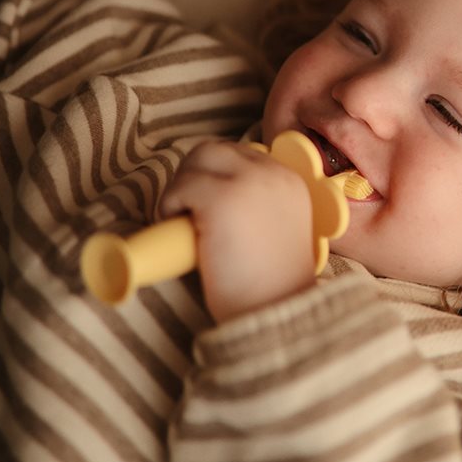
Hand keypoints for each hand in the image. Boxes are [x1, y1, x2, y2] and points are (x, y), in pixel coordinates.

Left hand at [159, 141, 315, 322]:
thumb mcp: (277, 230)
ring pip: (195, 162)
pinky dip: (170, 207)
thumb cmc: (270, 284)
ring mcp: (248, 181)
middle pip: (214, 150)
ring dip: (181, 190)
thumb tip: (210, 196)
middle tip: (191, 215)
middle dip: (194, 177)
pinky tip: (185, 233)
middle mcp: (273, 173)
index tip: (207, 207)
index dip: (215, 177)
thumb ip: (259, 204)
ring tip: (189, 225)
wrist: (276, 310)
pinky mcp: (221, 197)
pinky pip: (180, 187)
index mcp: (290, 180)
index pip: (240, 155)